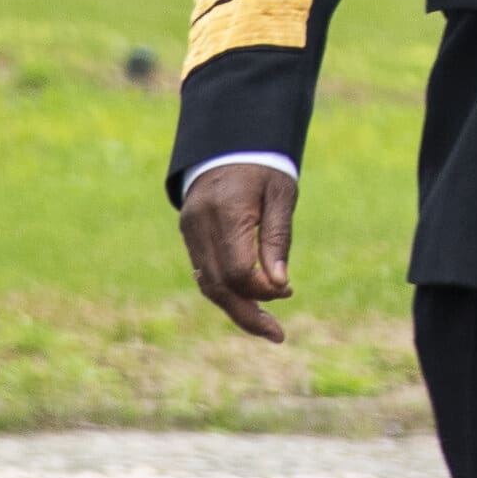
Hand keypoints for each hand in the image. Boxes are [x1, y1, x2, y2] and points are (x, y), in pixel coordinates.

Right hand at [180, 162, 294, 343]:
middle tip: (277, 335)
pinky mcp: (188, 233)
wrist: (229, 142)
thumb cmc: (264, 168)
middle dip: (247, 313)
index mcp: (226, 211)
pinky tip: (248, 301)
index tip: (288, 290)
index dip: (262, 289)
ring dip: (235, 308)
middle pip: (217, 284)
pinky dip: (224, 290)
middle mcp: (200, 224)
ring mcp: (189, 229)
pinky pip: (203, 271)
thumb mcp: (282, 196)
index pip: (238, 270)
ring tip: (266, 326)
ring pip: (207, 282)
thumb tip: (280, 286)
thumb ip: (277, 239)